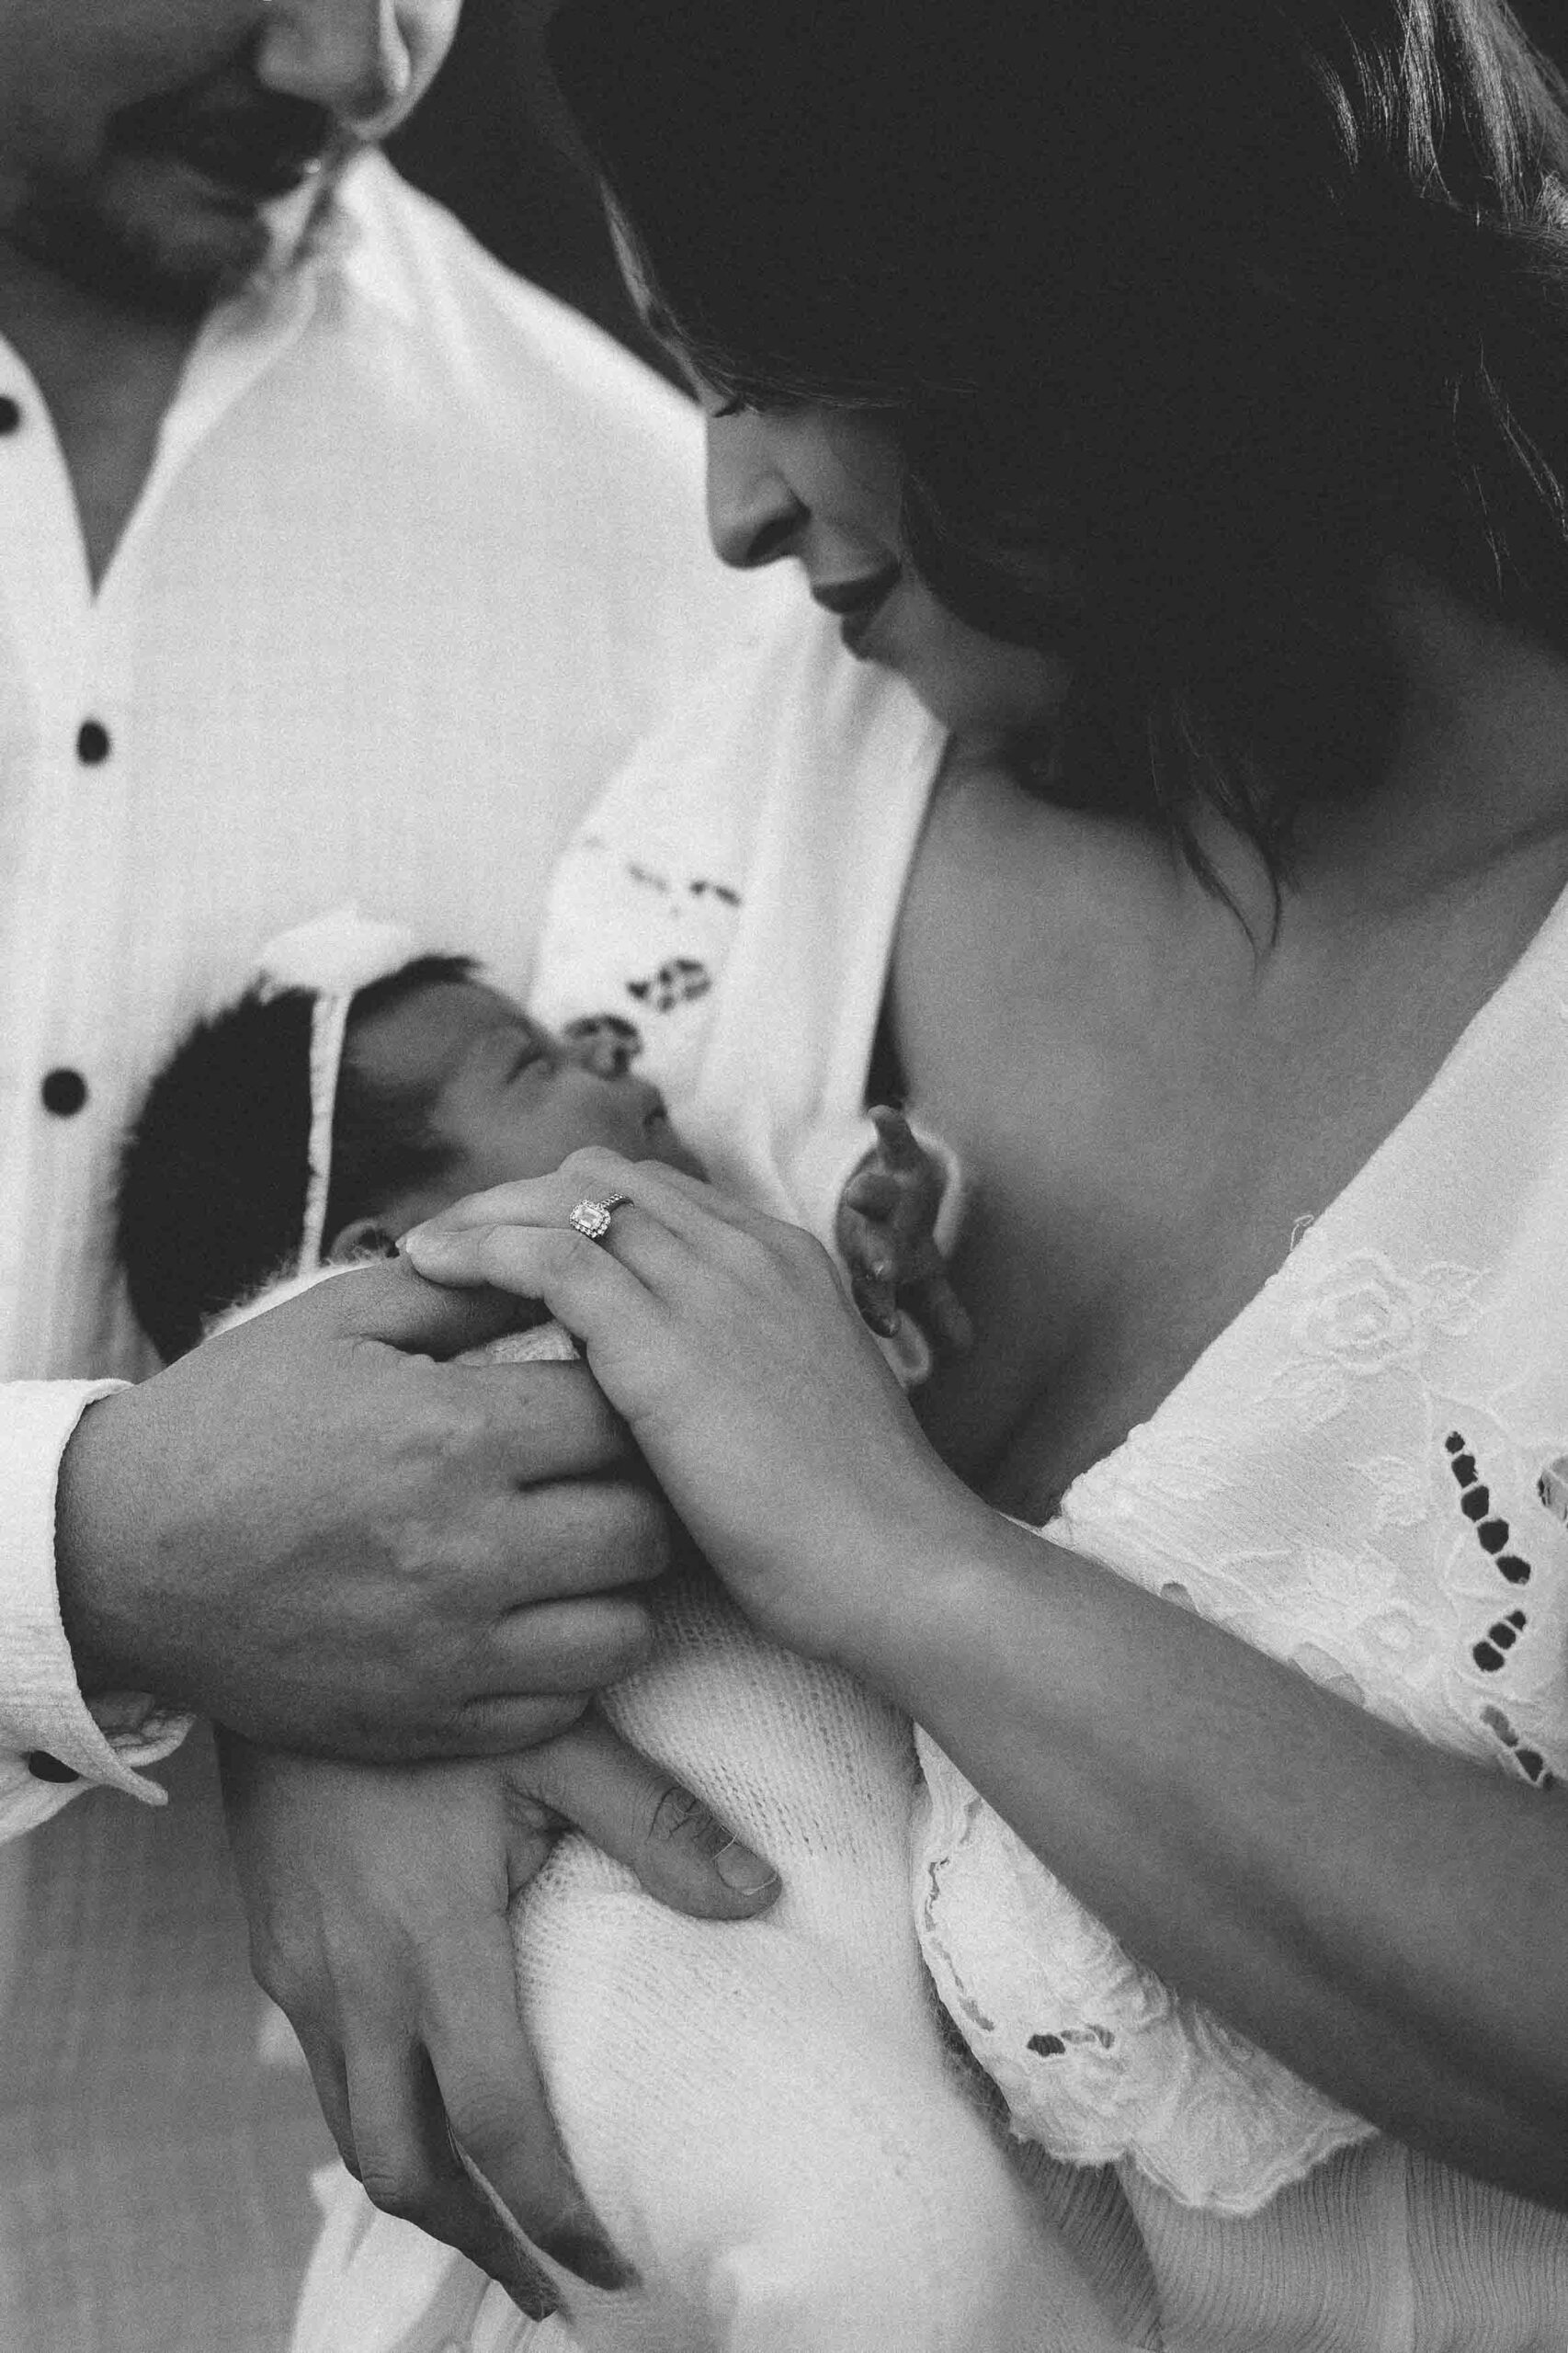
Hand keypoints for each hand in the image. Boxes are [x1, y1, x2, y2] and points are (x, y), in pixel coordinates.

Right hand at [56, 1258, 669, 1758]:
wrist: (119, 1552)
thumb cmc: (234, 1419)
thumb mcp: (338, 1321)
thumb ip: (463, 1292)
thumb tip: (559, 1266)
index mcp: (452, 1434)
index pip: (618, 1414)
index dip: (621, 1396)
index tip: (594, 1396)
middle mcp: (466, 1549)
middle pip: (643, 1527)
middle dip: (638, 1493)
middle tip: (598, 1478)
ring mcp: (449, 1649)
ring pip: (623, 1631)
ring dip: (614, 1589)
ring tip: (574, 1555)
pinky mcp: (426, 1722)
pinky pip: (559, 1707)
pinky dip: (564, 1667)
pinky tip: (526, 1621)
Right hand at [219, 1718, 778, 2305]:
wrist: (277, 1632)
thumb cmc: (428, 1691)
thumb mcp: (554, 1738)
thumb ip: (656, 1822)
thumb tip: (762, 1896)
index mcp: (435, 1945)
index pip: (498, 2124)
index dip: (553, 2210)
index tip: (609, 2261)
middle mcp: (355, 1981)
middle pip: (406, 2166)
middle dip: (480, 2240)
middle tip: (550, 2283)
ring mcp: (301, 1972)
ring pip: (350, 2131)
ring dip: (423, 2190)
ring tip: (491, 2224)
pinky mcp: (272, 1949)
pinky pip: (319, 2071)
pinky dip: (375, 2118)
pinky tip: (420, 2104)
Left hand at [403, 1151, 986, 1668]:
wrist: (901, 1565)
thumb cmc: (845, 1527)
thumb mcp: (787, 1416)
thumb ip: (726, 1377)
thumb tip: (645, 1394)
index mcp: (783, 1260)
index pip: (655, 1192)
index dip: (575, 1208)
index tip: (513, 1247)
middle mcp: (747, 1251)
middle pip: (604, 1176)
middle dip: (519, 1198)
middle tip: (454, 1245)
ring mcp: (710, 1287)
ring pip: (568, 1198)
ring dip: (486, 1215)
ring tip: (422, 1253)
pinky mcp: (665, 1341)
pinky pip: (551, 1255)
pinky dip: (482, 1250)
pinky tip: (432, 1271)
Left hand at [836, 1104, 973, 1359]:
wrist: (872, 1191)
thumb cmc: (897, 1242)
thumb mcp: (921, 1277)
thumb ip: (939, 1310)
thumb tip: (965, 1348)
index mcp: (881, 1265)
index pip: (879, 1293)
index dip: (884, 1309)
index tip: (889, 1329)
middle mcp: (874, 1231)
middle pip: (875, 1246)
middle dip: (879, 1259)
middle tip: (882, 1272)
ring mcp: (883, 1194)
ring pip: (875, 1196)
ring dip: (869, 1194)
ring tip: (858, 1190)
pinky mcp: (897, 1158)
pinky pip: (894, 1142)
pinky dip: (891, 1128)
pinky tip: (884, 1113)